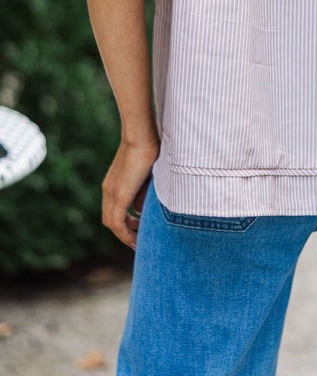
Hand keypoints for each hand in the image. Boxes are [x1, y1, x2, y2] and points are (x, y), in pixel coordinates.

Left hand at [102, 135, 159, 249]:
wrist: (140, 133)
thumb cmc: (148, 146)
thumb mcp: (146, 174)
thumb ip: (141, 193)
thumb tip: (137, 211)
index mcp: (114, 183)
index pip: (114, 210)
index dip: (124, 223)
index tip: (138, 229)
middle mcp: (108, 189)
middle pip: (110, 219)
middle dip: (124, 232)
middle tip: (139, 238)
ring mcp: (111, 192)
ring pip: (111, 223)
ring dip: (124, 235)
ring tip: (138, 242)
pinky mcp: (119, 194)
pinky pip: (117, 223)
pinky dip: (124, 234)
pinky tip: (136, 239)